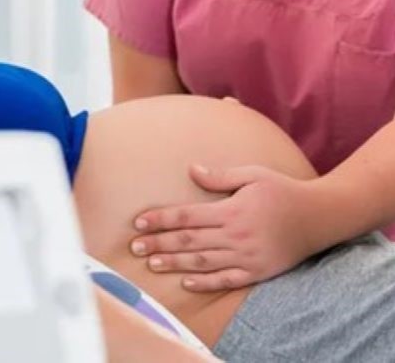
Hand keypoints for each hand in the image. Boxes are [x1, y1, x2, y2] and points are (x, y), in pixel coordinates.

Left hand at [129, 164, 316, 291]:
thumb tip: (191, 170)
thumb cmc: (281, 190)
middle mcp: (236, 236)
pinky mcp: (258, 272)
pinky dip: (206, 283)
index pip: (186, 217)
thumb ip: (220, 176)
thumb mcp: (251, 174)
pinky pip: (227, 280)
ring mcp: (247, 257)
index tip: (138, 223)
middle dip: (159, 243)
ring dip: (175, 263)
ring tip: (152, 263)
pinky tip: (186, 282)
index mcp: (231, 211)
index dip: (160, 220)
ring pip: (203, 262)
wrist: (319, 217)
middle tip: (134, 247)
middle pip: (188, 241)